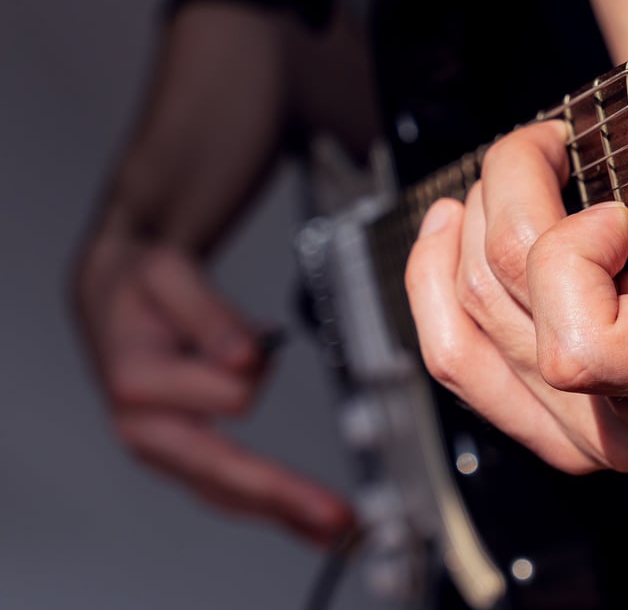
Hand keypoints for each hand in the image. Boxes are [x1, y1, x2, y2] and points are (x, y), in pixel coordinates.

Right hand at [73, 238, 352, 543]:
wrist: (116, 298)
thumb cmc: (142, 288)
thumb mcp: (168, 274)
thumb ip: (210, 315)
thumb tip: (246, 357)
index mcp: (139, 382)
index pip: (229, 396)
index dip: (255, 365)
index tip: (263, 341)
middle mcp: (146, 429)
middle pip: (222, 474)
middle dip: (280, 495)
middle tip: (334, 515)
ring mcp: (163, 451)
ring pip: (226, 495)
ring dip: (281, 511)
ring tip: (334, 529)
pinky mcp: (182, 459)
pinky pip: (227, 492)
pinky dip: (269, 506)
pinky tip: (306, 522)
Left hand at [405, 0, 627, 473]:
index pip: (581, 344)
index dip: (570, 250)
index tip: (609, 201)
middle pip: (511, 307)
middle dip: (511, 197)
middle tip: (544, 149)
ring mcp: (595, 432)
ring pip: (470, 322)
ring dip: (476, 225)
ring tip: (513, 177)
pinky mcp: (549, 424)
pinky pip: (451, 358)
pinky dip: (433, 279)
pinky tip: (451, 228)